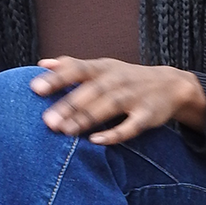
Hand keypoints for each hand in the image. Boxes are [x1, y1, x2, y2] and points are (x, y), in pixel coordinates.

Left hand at [29, 57, 205, 145]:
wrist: (171, 84)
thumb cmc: (126, 78)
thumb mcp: (102, 67)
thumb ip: (72, 66)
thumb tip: (41, 64)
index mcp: (103, 68)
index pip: (77, 69)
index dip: (57, 78)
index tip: (34, 88)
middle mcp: (117, 80)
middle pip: (91, 91)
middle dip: (68, 105)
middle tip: (46, 121)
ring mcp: (134, 97)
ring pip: (109, 107)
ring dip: (86, 119)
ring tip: (64, 131)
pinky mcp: (147, 115)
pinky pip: (131, 126)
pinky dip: (115, 133)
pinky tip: (96, 141)